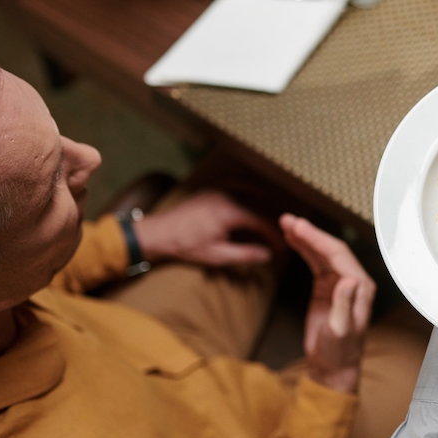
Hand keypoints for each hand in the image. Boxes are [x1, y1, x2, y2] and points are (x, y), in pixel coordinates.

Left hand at [133, 190, 280, 266]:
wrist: (157, 234)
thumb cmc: (185, 246)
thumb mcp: (217, 255)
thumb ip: (245, 254)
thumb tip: (267, 255)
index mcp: (229, 212)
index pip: (261, 221)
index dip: (274, 234)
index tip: (280, 246)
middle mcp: (225, 196)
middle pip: (258, 205)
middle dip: (270, 221)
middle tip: (276, 236)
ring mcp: (216, 189)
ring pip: (248, 190)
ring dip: (262, 202)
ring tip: (271, 214)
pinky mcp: (209, 189)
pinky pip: (234, 181)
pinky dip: (247, 185)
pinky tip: (252, 191)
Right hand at [280, 214, 374, 393]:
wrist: (333, 367)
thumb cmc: (339, 352)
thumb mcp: (340, 331)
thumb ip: (344, 305)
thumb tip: (348, 280)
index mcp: (360, 287)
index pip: (338, 255)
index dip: (318, 239)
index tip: (299, 227)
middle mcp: (353, 281)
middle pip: (331, 249)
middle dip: (310, 233)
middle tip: (288, 220)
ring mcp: (340, 283)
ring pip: (322, 253)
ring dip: (306, 238)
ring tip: (286, 223)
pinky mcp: (328, 288)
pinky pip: (316, 263)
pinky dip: (305, 250)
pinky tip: (293, 239)